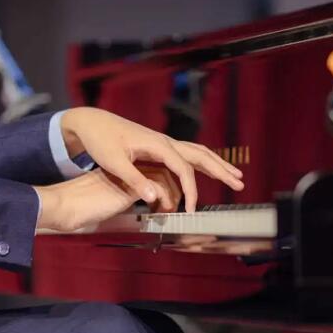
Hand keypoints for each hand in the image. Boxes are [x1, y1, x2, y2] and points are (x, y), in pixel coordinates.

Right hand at [34, 167, 180, 231]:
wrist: (69, 205)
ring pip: (165, 177)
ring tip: (167, 212)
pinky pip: (158, 188)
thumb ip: (128, 198)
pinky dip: (164, 202)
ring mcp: (131, 174)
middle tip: (172, 208)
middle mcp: (130, 168)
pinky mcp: (130, 184)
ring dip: (172, 197)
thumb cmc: (85, 206)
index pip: (155, 169)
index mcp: (126, 168)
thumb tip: (146, 207)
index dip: (166, 185)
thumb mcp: (113, 200)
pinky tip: (159, 214)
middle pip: (164, 170)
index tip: (167, 204)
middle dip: (175, 190)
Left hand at [60, 107, 243, 211]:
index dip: (190, 191)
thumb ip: (134, 180)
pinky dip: (200, 164)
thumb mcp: (113, 162)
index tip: (191, 210)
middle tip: (240, 183)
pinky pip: (185, 155)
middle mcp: (164, 141)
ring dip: (216, 164)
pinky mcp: (158, 146)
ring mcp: (163, 142)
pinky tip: (207, 171)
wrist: (92, 122)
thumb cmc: (100, 141)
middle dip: (221, 170)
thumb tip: (153, 199)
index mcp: (157, 144)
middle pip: (200, 155)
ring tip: (233, 175)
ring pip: (196, 152)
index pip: (183, 169)